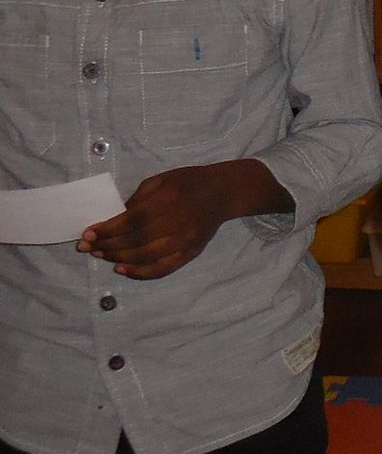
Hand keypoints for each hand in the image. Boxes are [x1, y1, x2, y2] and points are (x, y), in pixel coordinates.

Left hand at [77, 158, 287, 278]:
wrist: (223, 193)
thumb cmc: (187, 182)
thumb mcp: (160, 180)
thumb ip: (137, 199)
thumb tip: (113, 220)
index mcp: (169, 199)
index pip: (132, 220)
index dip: (108, 230)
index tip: (87, 234)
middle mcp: (177, 222)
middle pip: (136, 240)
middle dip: (107, 245)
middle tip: (87, 247)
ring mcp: (185, 240)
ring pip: (145, 256)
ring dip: (118, 258)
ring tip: (100, 255)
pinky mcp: (190, 252)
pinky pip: (163, 268)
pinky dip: (140, 273)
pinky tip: (121, 269)